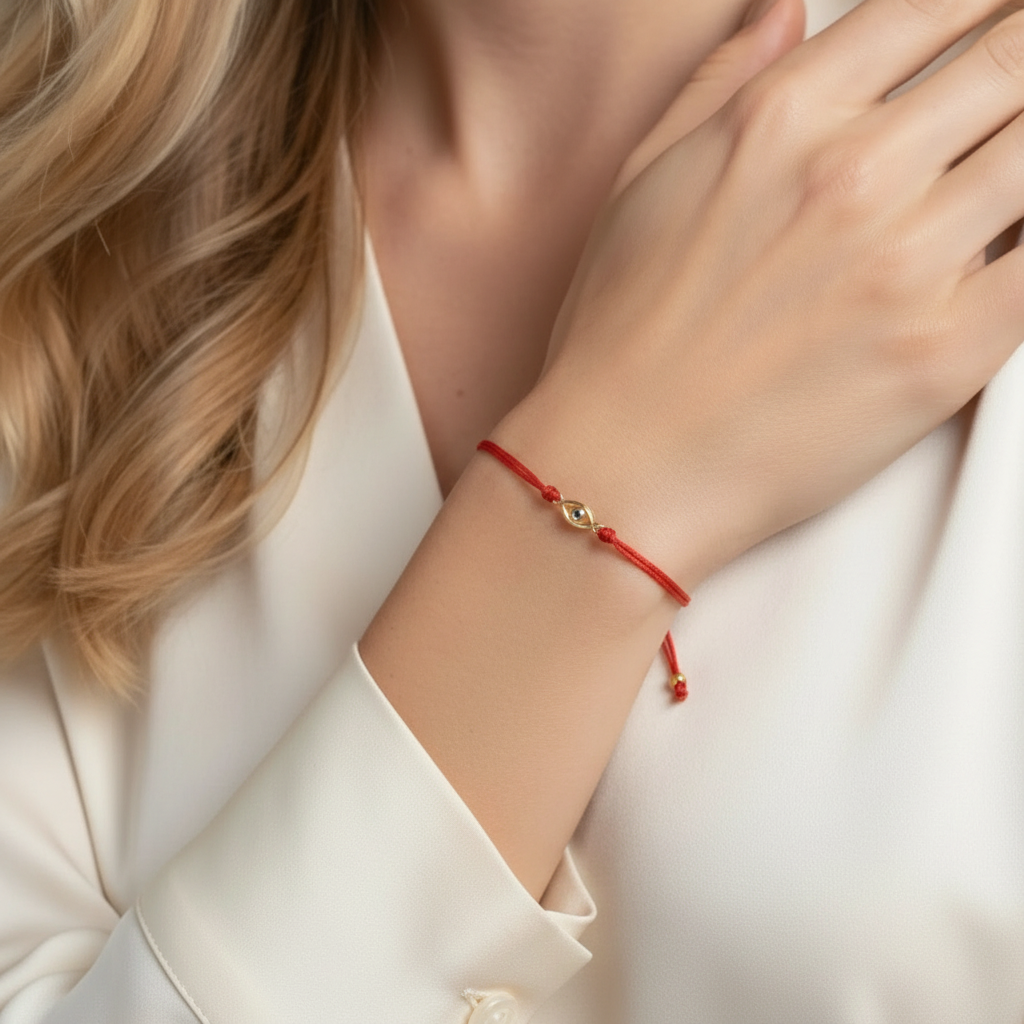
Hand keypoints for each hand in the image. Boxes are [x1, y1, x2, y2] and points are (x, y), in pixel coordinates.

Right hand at [505, 0, 1023, 589]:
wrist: (624, 464)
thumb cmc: (619, 339)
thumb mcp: (644, 180)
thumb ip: (721, 81)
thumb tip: (782, 13)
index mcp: (780, 120)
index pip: (935, 6)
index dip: (986, 3)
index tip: (998, 16)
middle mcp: (854, 176)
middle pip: (1015, 61)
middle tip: (1021, 82)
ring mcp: (910, 262)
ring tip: (1006, 170)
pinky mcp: (950, 352)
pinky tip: (1014, 238)